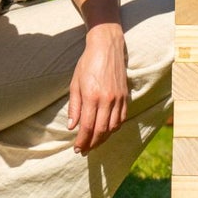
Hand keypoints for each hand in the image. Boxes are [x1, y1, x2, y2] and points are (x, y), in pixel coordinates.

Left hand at [65, 24, 129, 153]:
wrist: (106, 47)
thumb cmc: (87, 63)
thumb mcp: (75, 83)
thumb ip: (74, 106)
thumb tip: (72, 126)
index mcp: (91, 96)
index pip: (87, 126)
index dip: (82, 141)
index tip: (77, 149)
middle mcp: (107, 99)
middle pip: (101, 130)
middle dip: (92, 143)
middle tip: (84, 151)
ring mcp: (118, 98)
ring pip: (113, 127)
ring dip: (104, 138)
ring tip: (95, 143)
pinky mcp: (125, 96)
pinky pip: (121, 118)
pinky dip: (114, 128)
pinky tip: (107, 131)